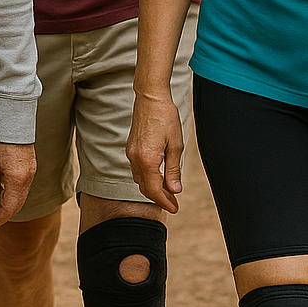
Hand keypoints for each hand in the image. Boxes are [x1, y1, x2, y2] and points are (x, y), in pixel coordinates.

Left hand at [0, 140, 35, 230]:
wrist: (13, 118)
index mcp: (17, 179)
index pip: (8, 209)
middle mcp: (27, 179)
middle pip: (15, 206)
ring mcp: (30, 173)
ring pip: (18, 198)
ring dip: (4, 207)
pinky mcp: (29, 168)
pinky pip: (21, 189)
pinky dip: (9, 197)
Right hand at [126, 94, 183, 212]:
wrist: (151, 98)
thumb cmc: (166, 118)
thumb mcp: (176, 145)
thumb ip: (173, 169)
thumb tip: (175, 190)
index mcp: (147, 159)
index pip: (154, 189)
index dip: (164, 202)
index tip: (175, 209)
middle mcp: (135, 158)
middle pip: (145, 187)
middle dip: (159, 198)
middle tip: (174, 203)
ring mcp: (131, 152)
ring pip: (140, 179)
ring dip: (153, 188)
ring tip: (168, 192)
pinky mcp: (131, 147)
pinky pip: (137, 170)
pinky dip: (147, 178)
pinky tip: (158, 177)